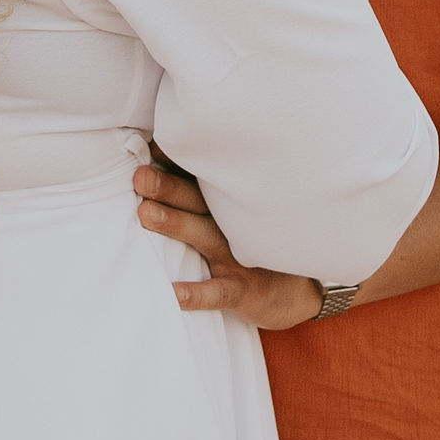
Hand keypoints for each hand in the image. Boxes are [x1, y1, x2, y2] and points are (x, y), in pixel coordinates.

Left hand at [134, 161, 329, 332]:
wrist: (299, 294)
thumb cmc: (253, 247)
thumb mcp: (234, 216)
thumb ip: (202, 194)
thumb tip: (155, 165)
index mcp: (224, 204)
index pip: (196, 177)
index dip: (172, 161)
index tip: (144, 146)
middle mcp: (230, 224)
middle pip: (196, 201)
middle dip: (167, 187)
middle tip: (140, 176)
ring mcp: (237, 257)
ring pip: (204, 236)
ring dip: (176, 224)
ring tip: (145, 213)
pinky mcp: (242, 289)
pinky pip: (218, 292)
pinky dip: (197, 293)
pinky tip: (174, 293)